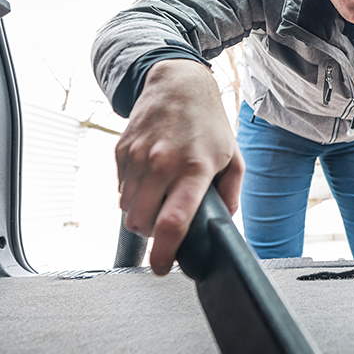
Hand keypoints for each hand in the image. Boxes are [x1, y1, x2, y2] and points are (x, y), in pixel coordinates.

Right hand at [116, 59, 243, 274]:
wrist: (178, 85)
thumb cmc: (209, 124)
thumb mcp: (233, 158)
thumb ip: (230, 196)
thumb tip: (219, 226)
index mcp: (194, 168)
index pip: (173, 220)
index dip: (164, 252)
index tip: (162, 269)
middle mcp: (162, 163)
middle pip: (142, 223)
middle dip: (152, 235)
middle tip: (167, 226)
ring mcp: (138, 157)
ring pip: (127, 210)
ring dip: (141, 216)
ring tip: (160, 200)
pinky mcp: (121, 151)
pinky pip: (120, 191)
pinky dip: (132, 196)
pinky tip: (150, 181)